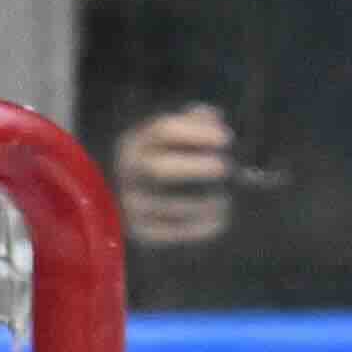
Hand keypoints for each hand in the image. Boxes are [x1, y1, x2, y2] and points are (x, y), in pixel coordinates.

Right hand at [113, 104, 236, 249]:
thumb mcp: (169, 135)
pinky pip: (173, 232)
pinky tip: (220, 218)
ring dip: (204, 203)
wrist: (124, 197)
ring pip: (169, 206)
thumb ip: (193, 121)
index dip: (197, 133)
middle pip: (160, 169)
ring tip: (226, 199)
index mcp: (135, 142)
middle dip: (197, 167)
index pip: (163, 131)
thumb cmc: (160, 158)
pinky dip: (201, 227)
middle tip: (226, 167)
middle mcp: (128, 172)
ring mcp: (132, 204)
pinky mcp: (141, 231)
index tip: (227, 138)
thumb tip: (216, 118)